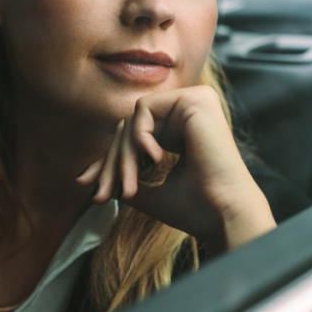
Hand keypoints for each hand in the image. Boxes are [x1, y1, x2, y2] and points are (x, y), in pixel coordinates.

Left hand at [75, 86, 275, 252]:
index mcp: (182, 130)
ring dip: (123, 156)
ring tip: (129, 187)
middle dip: (112, 162)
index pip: (133, 135)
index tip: (88, 185)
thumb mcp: (150, 192)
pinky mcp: (195, 98)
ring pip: (133, 119)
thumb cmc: (195, 208)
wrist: (222, 213)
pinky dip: (139, 136)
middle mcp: (189, 111)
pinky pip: (144, 107)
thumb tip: (89, 180)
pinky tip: (155, 159)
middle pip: (129, 127)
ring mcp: (194, 101)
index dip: (109, 161)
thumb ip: (126, 179)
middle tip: (104, 195)